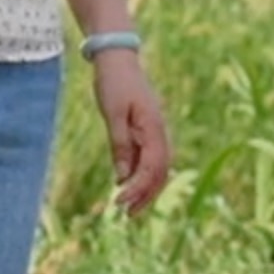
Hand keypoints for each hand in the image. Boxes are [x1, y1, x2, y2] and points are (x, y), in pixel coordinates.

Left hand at [91, 50, 171, 213]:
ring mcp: (157, 132)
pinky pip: (151, 159)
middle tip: (127, 215)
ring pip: (158, 169)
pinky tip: (128, 184)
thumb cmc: (114, 83)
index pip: (151, 169)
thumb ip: (120, 145)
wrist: (118, 58)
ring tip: (130, 207)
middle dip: (145, 196)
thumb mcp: (112, 114)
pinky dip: (142, 175)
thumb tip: (122, 177)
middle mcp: (160, 134)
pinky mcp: (149, 130)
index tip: (119, 202)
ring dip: (146, 189)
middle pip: (160, 174)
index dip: (137, 189)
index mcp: (154, 129)